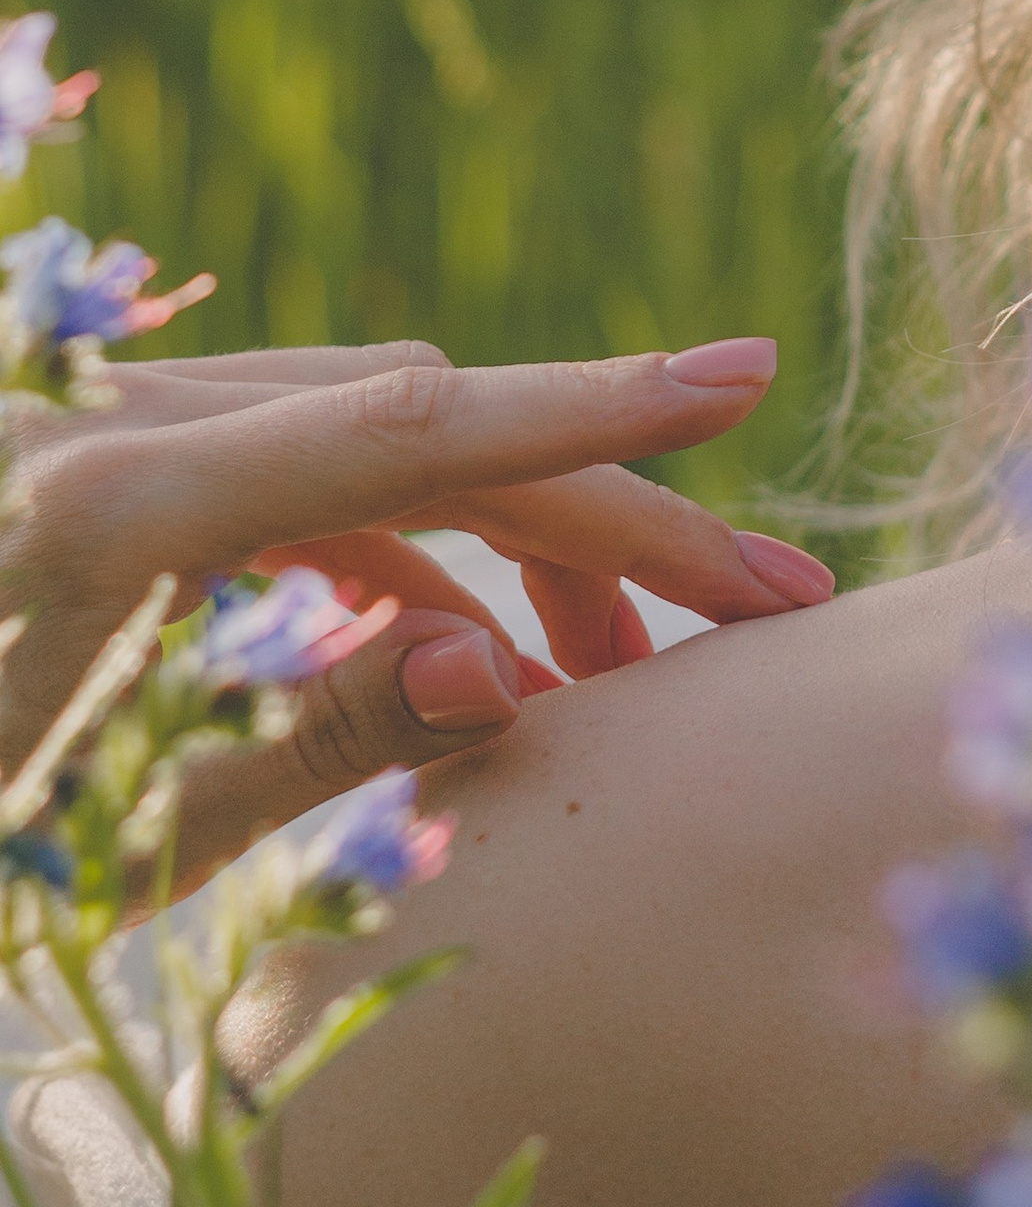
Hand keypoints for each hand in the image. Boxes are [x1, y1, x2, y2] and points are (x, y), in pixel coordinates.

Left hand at [0, 335, 838, 887]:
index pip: (405, 430)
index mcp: (104, 513)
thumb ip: (300, 738)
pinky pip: (276, 483)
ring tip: (631, 674)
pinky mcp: (85, 474)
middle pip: (418, 434)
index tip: (743, 373)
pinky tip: (470, 650)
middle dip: (608, 516)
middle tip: (771, 604)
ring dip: (509, 544)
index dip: (593, 404)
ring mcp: (91, 437)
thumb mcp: (90, 832)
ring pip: (360, 449)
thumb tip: (501, 662)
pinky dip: (393, 554)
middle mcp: (105, 432)